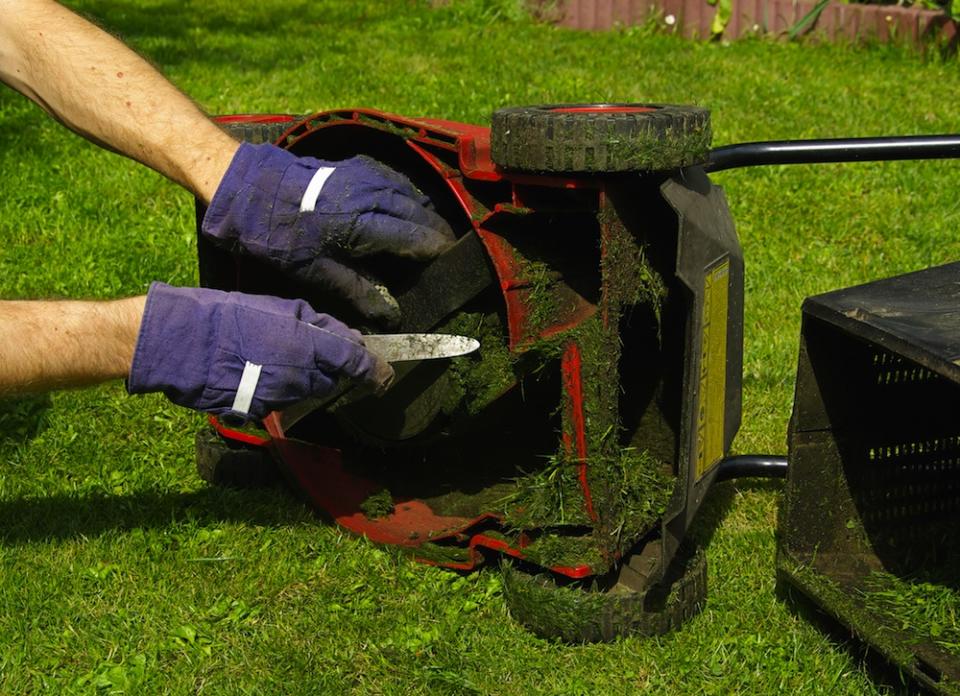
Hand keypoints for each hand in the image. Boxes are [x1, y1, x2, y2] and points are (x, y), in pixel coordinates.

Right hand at [127, 283, 392, 421]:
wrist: (182, 342)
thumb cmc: (229, 315)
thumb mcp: (278, 307)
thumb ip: (317, 324)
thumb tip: (347, 337)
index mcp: (309, 346)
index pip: (355, 363)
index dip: (372, 369)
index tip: (382, 373)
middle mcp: (300, 377)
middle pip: (330, 380)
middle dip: (328, 370)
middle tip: (307, 351)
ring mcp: (279, 397)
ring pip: (305, 392)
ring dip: (300, 379)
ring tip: (271, 356)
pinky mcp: (258, 412)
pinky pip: (278, 402)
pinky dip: (274, 390)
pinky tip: (253, 371)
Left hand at [201, 143, 455, 325]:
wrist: (248, 188)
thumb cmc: (278, 235)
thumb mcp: (315, 272)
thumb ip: (359, 291)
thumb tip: (392, 315)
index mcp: (364, 225)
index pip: (417, 238)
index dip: (437, 252)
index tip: (451, 265)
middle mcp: (372, 196)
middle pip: (420, 214)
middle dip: (438, 233)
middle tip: (450, 252)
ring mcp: (366, 176)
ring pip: (411, 194)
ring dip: (426, 213)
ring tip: (436, 233)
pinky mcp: (357, 165)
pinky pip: (396, 180)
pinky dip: (409, 194)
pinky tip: (409, 206)